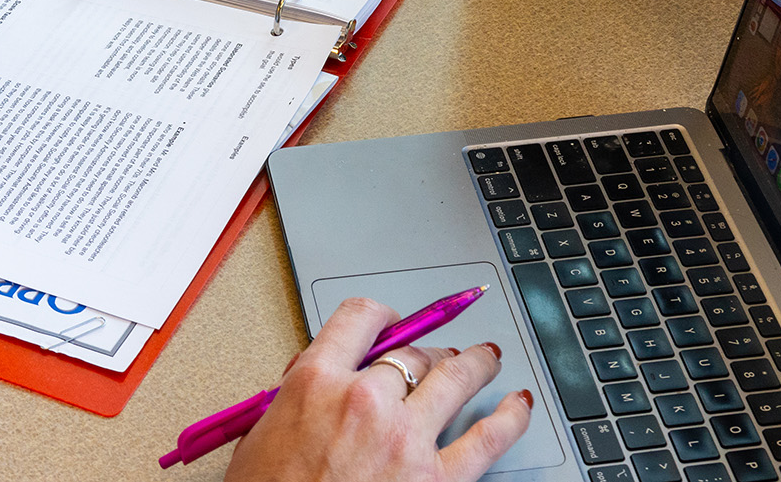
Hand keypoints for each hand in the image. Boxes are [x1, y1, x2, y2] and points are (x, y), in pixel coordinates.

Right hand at [222, 298, 529, 481]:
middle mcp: (364, 400)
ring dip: (476, 364)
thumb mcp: (262, 434)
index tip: (392, 321)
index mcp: (316, 382)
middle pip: (410, 352)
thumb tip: (319, 378)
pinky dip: (510, 418)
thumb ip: (297, 396)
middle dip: (427, 350)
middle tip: (439, 355)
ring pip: (454, 379)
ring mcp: (405, 439)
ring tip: (487, 359)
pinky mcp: (435, 480)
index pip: (360, 319)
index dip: (382, 316)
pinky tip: (519, 406)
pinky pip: (486, 438)